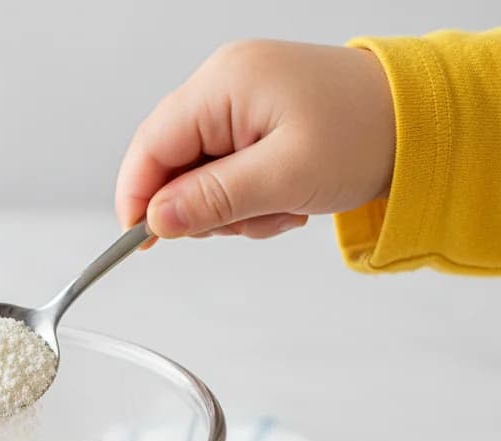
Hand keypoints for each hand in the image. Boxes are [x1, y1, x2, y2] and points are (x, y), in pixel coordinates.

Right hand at [115, 40, 395, 239]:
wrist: (417, 123)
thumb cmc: (365, 133)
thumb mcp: (284, 176)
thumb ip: (213, 200)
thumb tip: (157, 220)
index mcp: (224, 84)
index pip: (150, 147)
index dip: (137, 199)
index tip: (141, 242)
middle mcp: (223, 86)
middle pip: (170, 165)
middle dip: (202, 208)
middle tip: (248, 218)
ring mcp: (236, 104)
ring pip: (197, 178)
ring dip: (231, 209)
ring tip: (278, 205)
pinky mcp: (250, 123)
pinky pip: (223, 174)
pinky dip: (247, 199)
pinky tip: (282, 197)